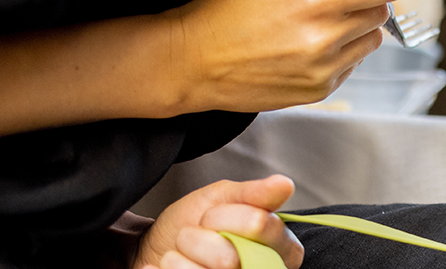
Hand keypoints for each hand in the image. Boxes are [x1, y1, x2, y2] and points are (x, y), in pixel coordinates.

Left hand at [134, 175, 303, 268]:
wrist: (160, 248)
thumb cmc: (195, 222)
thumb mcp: (222, 198)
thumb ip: (253, 194)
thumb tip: (285, 185)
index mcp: (281, 247)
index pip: (260, 224)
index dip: (227, 216)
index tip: (210, 216)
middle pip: (230, 257)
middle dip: (201, 238)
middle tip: (196, 234)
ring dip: (184, 253)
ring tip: (184, 251)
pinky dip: (172, 266)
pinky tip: (174, 263)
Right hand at [162, 0, 403, 112]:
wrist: (193, 61)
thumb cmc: (229, 10)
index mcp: (315, 0)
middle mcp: (324, 39)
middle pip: (382, 12)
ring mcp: (323, 69)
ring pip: (372, 40)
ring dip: (356, 27)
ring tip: (317, 23)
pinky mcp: (319, 91)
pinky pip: (353, 64)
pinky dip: (340, 52)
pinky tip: (307, 46)